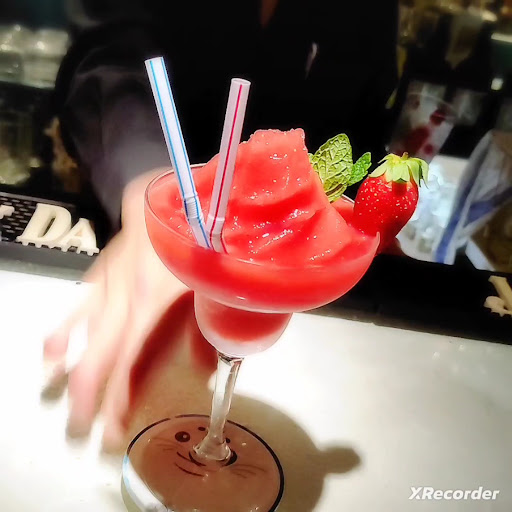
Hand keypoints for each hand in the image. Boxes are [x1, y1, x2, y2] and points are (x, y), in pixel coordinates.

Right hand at [43, 169, 208, 449]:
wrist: (174, 189)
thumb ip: (207, 328)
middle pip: (99, 350)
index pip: (129, 359)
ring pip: (84, 327)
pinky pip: (84, 300)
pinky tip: (51, 347)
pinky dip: (67, 326)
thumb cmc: (201, 234)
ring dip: (70, 362)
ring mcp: (110, 279)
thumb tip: (206, 371)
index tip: (112, 429)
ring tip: (54, 390)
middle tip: (81, 428)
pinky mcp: (106, 268)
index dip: (120, 396)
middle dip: (89, 392)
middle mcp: (123, 294)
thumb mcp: (214, 284)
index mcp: (152, 299)